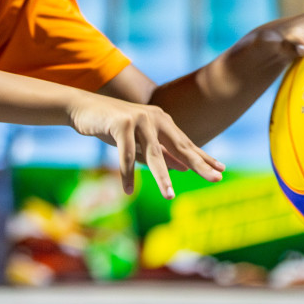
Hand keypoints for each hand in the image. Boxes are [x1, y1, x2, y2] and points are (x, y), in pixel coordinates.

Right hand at [68, 92, 223, 197]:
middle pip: (179, 147)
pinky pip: (126, 155)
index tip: (220, 170)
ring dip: (162, 178)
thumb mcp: (138, 140)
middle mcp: (155, 118)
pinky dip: (126, 174)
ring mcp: (139, 120)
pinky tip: (128, 191)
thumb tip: (183, 168)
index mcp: (162, 121)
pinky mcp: (121, 123)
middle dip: (198, 165)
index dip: (203, 157)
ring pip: (153, 155)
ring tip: (169, 196)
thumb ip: (159, 152)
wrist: (83, 108)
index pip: (186, 143)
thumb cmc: (112, 125)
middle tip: (215, 179)